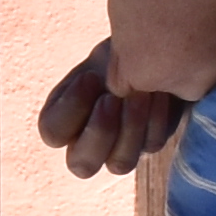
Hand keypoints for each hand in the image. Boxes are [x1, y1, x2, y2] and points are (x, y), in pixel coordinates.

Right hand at [36, 37, 186, 180]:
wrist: (161, 52)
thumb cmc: (123, 51)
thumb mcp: (100, 60)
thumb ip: (91, 80)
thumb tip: (99, 85)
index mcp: (64, 119)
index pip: (53, 133)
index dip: (71, 109)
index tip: (91, 78)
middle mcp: (88, 142)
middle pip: (81, 164)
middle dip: (100, 131)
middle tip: (114, 98)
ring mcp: (120, 150)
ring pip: (119, 164)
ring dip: (131, 127)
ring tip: (142, 92)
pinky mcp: (149, 144)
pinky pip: (151, 145)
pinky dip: (157, 119)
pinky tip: (162, 92)